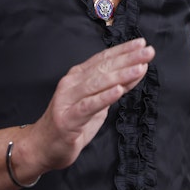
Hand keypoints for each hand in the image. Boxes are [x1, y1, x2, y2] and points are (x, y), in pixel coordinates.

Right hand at [26, 38, 154, 173]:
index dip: (123, 50)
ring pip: (98, 83)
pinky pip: (89, 105)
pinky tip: (119, 90)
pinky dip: (105, 97)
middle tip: (147, 51)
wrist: (42, 146)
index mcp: (78, 76)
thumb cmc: (70, 124)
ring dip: (121, 74)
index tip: (141, 43)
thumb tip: (137, 72)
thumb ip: (114, 88)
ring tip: (139, 68)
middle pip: (103, 67)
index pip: (103, 58)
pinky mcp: (68, 118)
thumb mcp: (97, 104)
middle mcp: (72, 83)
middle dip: (128, 58)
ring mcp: (68, 99)